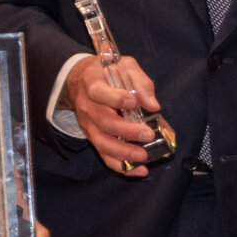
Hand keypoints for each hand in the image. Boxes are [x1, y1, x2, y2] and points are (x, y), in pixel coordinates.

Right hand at [69, 55, 163, 176]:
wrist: (83, 81)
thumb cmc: (109, 73)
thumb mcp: (124, 66)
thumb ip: (139, 82)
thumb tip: (153, 105)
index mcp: (93, 84)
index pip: (99, 93)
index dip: (115, 99)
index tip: (132, 102)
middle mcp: (87, 107)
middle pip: (103, 122)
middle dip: (126, 131)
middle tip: (147, 135)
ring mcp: (89, 125)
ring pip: (102, 143)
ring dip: (123, 153)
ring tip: (143, 156)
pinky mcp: (94, 138)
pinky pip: (104, 155)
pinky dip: (121, 166)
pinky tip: (139, 170)